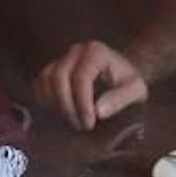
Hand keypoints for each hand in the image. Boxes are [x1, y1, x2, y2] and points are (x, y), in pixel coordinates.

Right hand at [32, 40, 148, 130]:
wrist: (122, 73)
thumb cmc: (128, 82)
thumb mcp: (136, 90)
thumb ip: (120, 99)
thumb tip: (98, 111)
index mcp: (96, 52)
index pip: (81, 78)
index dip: (82, 103)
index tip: (89, 124)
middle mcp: (76, 51)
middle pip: (59, 77)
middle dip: (67, 106)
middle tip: (79, 125)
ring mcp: (62, 57)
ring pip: (46, 79)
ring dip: (54, 104)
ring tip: (71, 119)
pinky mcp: (53, 68)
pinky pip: (40, 82)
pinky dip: (44, 99)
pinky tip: (58, 112)